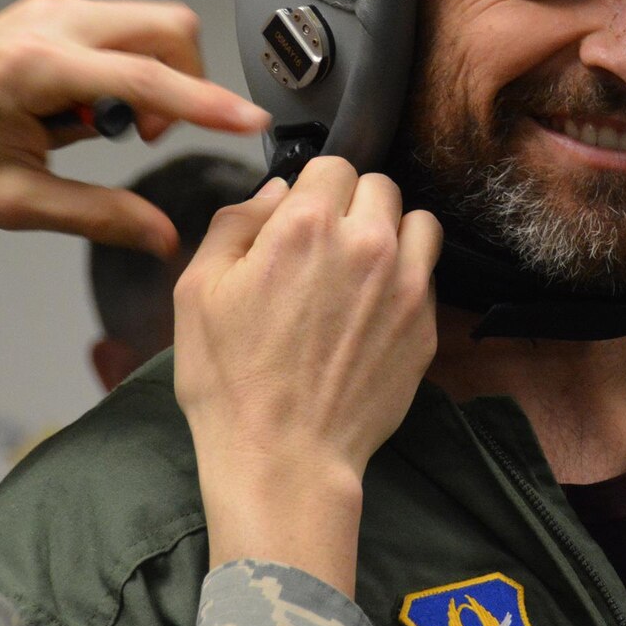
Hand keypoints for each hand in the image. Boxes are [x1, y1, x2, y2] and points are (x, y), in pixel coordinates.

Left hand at [0, 0, 268, 249]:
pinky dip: (125, 69)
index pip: (148, 76)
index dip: (208, 102)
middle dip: (182, 81)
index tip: (249, 119)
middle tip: (144, 137)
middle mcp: (45, 24)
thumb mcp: (15, 203)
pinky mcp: (44, 16)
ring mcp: (45, 12)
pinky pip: (117, 30)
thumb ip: (99, 215)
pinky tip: (84, 113)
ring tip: (106, 130)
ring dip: (152, 76)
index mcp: (34, 66)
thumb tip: (160, 235)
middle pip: (165, 26)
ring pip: (146, 24)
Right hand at [174, 156, 440, 596]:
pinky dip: (406, 279)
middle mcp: (366, 243)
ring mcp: (405, 285)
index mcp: (307, 225)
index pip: (332, 164)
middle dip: (353, 205)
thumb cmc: (231, 382)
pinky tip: (372, 310)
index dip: (312, 188)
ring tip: (360, 269)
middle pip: (379, 185)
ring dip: (391, 233)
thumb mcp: (197, 291)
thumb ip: (235, 223)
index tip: (300, 218)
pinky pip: (428, 275)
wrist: (284, 460)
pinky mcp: (426, 325)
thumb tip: (275, 191)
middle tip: (326, 246)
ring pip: (417, 222)